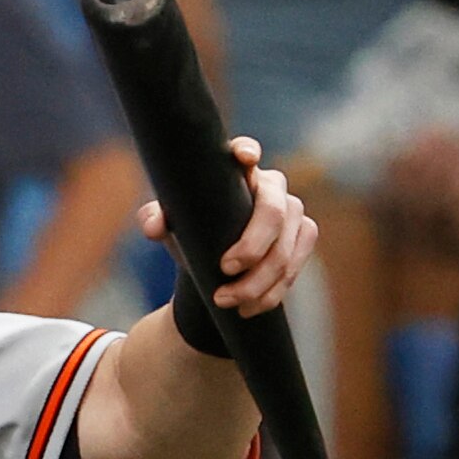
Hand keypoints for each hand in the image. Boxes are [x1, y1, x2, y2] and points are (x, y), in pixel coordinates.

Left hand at [138, 133, 320, 318]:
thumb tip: (155, 225)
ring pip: (286, 248)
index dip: (247, 150)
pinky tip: (249, 307)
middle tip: (225, 270)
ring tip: (226, 300)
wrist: (215, 266)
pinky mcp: (304, 237)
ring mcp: (293, 212)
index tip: (245, 158)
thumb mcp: (172, 229)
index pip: (244, 152)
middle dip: (253, 245)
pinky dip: (271, 292)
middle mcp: (271, 187)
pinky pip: (294, 266)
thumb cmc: (193, 236)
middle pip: (274, 211)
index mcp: (237, 174)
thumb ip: (156, 221)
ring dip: (257, 281)